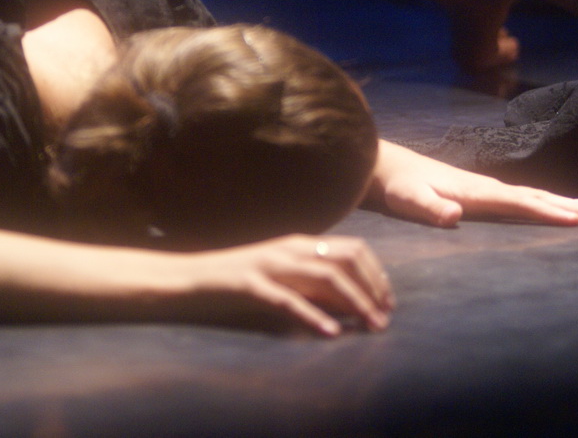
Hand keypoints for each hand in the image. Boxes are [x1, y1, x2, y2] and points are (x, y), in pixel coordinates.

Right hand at [185, 234, 393, 336]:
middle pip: (346, 260)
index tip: (388, 301)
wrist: (189, 277)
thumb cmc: (238, 280)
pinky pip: (287, 300)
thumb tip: (351, 301)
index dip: (377, 274)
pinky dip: (313, 316)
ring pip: (325, 278)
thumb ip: (312, 282)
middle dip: (373, 288)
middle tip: (384, 317)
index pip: (352, 249)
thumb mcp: (281, 274)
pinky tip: (331, 333)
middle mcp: (288, 249)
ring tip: (371, 325)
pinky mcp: (250, 285)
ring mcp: (269, 265)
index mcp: (298, 243)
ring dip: (354, 303)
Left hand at [367, 141, 577, 227]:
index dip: (547, 212)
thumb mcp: (410, 199)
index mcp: (476, 192)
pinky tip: (548, 203)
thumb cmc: (397, 187)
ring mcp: (483, 187)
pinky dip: (540, 200)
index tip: (576, 220)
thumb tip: (453, 215)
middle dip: (566, 207)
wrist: (388, 167)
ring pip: (529, 195)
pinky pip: (518, 196)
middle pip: (533, 197)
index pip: (518, 203)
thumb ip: (430, 207)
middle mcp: (485, 187)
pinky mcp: (478, 190)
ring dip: (559, 202)